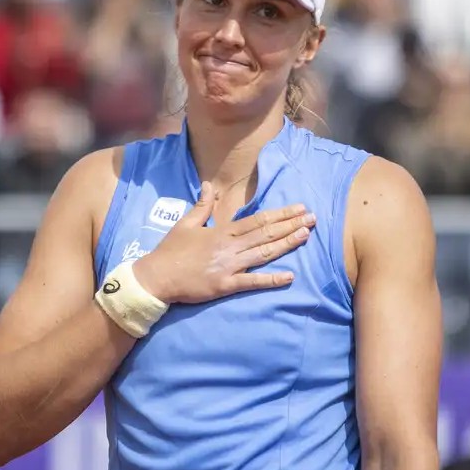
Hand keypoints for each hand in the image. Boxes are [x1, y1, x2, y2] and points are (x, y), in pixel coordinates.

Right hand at [132, 182, 315, 303]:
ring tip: (306, 235)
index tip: (298, 208)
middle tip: (313, 218)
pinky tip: (289, 276)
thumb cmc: (171, 251)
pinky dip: (271, 279)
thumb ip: (202, 205)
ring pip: (264, 253)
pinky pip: (252, 282)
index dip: (280, 214)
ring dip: (286, 244)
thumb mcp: (185, 224)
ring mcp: (229, 266)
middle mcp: (230, 246)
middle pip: (266, 233)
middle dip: (291, 225)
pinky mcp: (225, 285)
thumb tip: (209, 185)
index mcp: (222, 231)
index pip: (258, 219)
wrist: (157, 277)